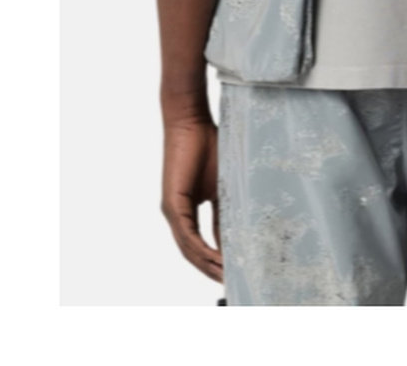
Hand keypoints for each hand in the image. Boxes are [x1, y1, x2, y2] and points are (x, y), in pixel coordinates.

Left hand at [161, 117, 222, 282]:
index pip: (200, 244)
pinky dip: (200, 249)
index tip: (233, 272)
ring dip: (207, 264)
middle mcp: (176, 215)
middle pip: (192, 252)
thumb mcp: (222, 185)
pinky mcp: (171, 204)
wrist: (190, 123)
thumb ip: (224, 210)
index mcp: (186, 211)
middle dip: (211, 269)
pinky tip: (214, 259)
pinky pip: (186, 234)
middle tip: (231, 283)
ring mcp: (172, 211)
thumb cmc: (208, 146)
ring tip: (226, 276)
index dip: (215, 260)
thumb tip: (234, 235)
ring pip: (188, 248)